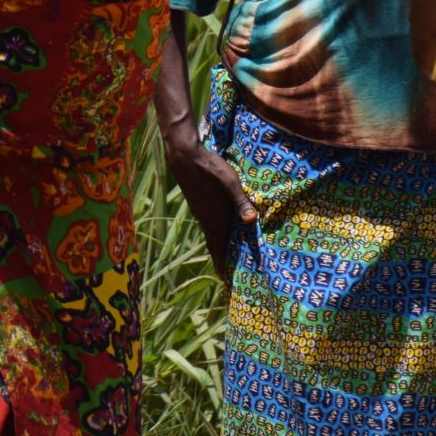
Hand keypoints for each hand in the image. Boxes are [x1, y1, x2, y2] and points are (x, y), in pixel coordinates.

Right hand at [165, 136, 256, 284]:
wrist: (184, 156)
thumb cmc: (209, 167)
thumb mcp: (230, 182)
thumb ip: (240, 200)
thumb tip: (251, 221)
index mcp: (214, 217)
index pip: (218, 247)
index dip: (222, 264)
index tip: (225, 280)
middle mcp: (205, 218)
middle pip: (214, 244)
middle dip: (220, 259)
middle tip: (227, 273)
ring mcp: (199, 211)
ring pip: (210, 234)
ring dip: (217, 246)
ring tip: (225, 254)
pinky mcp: (197, 203)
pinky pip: (207, 224)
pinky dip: (214, 232)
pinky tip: (220, 228)